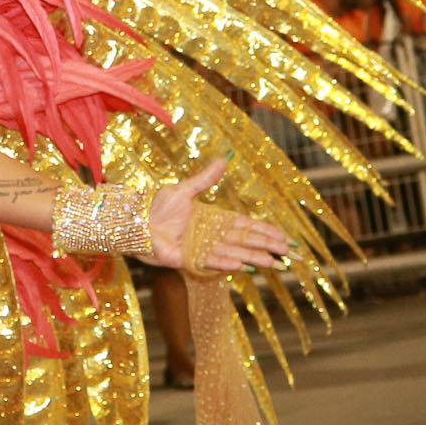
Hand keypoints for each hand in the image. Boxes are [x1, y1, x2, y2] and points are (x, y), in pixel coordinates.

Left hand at [143, 158, 291, 274]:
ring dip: (253, 258)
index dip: (265, 231)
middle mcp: (211, 236)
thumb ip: (206, 178)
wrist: (136, 220)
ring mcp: (201, 248)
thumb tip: (225, 158)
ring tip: (274, 264)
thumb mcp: (184, 189)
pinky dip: (226, 263)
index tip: (284, 237)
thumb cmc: (157, 206)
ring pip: (234, 253)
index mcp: (213, 220)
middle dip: (267, 247)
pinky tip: (243, 266)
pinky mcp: (188, 258)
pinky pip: (210, 261)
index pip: (246, 226)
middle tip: (289, 254)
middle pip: (246, 241)